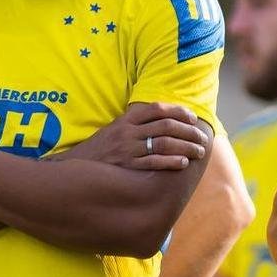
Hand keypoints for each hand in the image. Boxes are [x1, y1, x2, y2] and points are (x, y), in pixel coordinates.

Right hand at [65, 102, 209, 170]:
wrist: (74, 168)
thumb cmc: (100, 149)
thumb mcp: (114, 129)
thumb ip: (135, 124)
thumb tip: (163, 120)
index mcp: (126, 119)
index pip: (157, 109)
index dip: (178, 111)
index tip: (192, 118)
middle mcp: (128, 132)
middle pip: (166, 126)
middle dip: (189, 131)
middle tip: (202, 138)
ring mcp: (127, 149)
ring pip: (164, 143)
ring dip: (186, 146)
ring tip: (199, 152)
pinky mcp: (127, 166)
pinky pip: (154, 162)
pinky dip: (171, 161)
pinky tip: (183, 163)